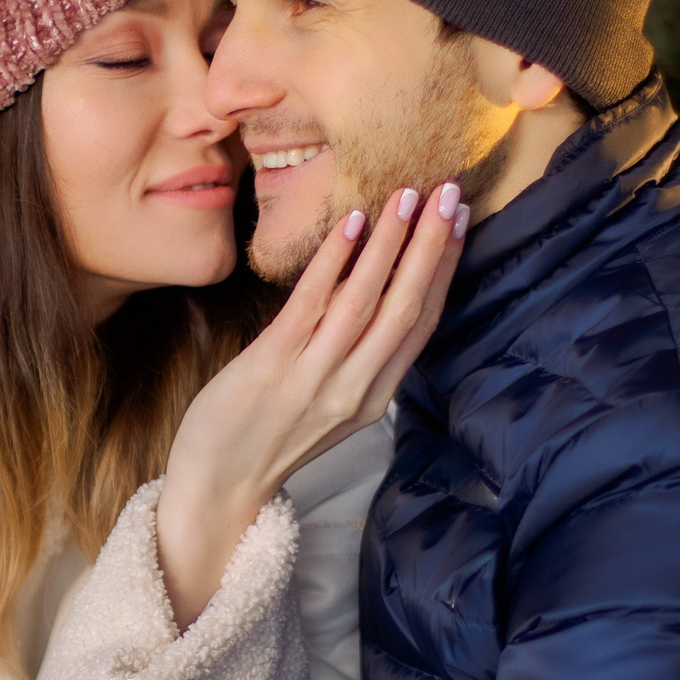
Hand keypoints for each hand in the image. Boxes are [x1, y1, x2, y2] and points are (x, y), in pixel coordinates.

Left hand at [157, 180, 466, 626]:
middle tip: (449, 192)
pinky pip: (311, 305)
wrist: (218, 487)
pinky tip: (353, 223)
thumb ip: (356, 358)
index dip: (446, 268)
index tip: (460, 221)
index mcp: (374, 396)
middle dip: (432, 246)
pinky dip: (335, 261)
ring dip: (391, 243)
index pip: (422, 322)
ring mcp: (315, 378)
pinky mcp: (273, 366)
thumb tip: (373, 291)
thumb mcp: (331, 403)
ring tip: (408, 195)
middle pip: (407, 306)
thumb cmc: (268, 437)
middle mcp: (354, 388)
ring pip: (366, 301)